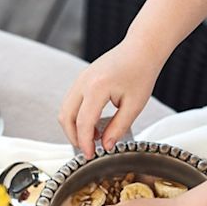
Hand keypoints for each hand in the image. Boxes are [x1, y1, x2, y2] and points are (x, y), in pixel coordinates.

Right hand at [58, 40, 161, 158]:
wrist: (141, 49)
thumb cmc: (141, 72)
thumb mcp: (134, 105)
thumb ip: (118, 127)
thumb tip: (106, 146)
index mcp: (96, 88)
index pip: (83, 123)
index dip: (85, 143)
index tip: (91, 156)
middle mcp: (83, 82)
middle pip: (66, 117)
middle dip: (74, 137)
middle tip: (89, 150)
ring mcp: (80, 80)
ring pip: (65, 110)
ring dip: (74, 128)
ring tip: (93, 138)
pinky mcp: (81, 80)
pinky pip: (70, 103)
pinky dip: (76, 117)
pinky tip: (93, 125)